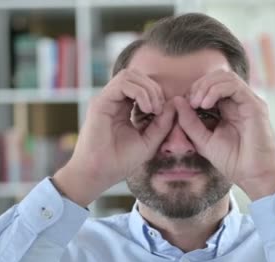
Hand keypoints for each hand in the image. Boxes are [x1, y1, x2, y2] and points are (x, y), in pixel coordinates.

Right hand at [53, 69, 174, 205]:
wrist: (99, 174)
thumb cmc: (121, 161)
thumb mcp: (149, 141)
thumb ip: (162, 123)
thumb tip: (174, 103)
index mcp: (123, 108)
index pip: (141, 86)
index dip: (157, 93)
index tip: (164, 113)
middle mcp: (113, 101)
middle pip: (136, 76)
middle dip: (154, 88)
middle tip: (160, 110)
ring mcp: (106, 100)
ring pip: (129, 75)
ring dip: (148, 89)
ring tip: (153, 109)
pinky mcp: (100, 103)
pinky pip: (123, 84)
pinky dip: (140, 92)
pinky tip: (147, 109)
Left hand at [177, 70, 274, 199]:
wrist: (252, 176)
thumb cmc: (232, 161)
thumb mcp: (203, 140)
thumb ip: (189, 122)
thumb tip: (177, 100)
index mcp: (229, 109)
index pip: (211, 85)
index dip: (195, 90)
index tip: (183, 105)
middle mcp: (240, 102)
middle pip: (218, 76)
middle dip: (199, 85)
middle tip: (189, 102)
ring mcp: (249, 102)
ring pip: (226, 76)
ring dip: (206, 86)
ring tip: (196, 103)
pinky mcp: (255, 106)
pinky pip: (234, 86)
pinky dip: (216, 90)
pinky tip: (205, 104)